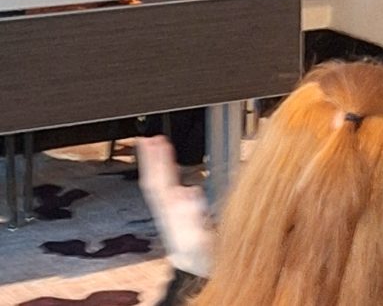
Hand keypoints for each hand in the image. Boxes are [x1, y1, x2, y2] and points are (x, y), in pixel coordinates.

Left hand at [136, 136, 212, 276]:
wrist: (200, 274)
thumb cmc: (205, 259)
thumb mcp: (201, 240)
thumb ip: (194, 218)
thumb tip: (188, 190)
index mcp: (172, 213)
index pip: (160, 182)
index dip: (158, 161)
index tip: (158, 141)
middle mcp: (169, 211)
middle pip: (155, 181)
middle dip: (151, 159)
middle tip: (148, 137)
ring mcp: (173, 214)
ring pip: (160, 186)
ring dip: (157, 165)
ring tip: (157, 146)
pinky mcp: (180, 217)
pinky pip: (169, 192)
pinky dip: (169, 178)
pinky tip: (174, 174)